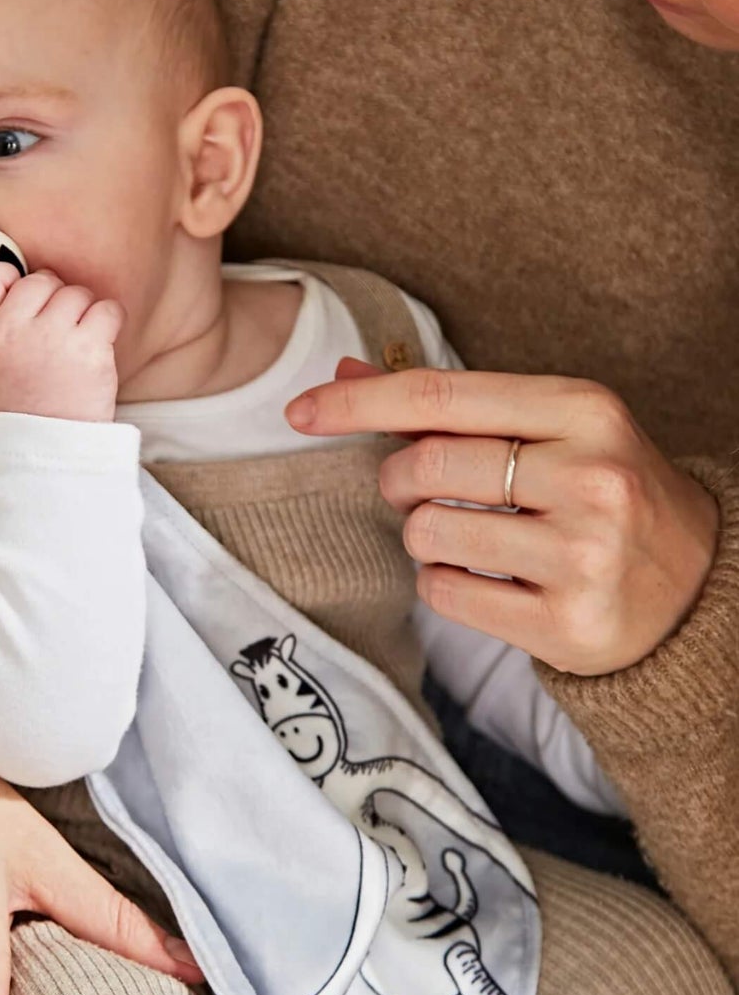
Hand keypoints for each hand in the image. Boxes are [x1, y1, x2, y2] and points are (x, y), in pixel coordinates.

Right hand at [0, 265, 124, 421]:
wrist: (48, 449)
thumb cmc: (23, 406)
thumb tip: (21, 284)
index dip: (5, 275)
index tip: (18, 286)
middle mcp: (12, 332)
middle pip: (40, 281)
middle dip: (54, 298)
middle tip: (56, 330)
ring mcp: (50, 338)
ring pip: (75, 293)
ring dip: (82, 312)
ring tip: (76, 343)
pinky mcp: (88, 347)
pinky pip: (107, 309)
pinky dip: (109, 321)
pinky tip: (99, 342)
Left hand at [286, 359, 719, 675]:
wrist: (694, 585)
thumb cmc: (600, 491)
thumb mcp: (546, 427)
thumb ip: (446, 405)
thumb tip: (346, 372)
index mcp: (583, 409)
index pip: (439, 397)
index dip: (358, 403)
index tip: (300, 410)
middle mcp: (589, 476)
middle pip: (423, 468)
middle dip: (398, 482)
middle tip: (425, 493)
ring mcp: (583, 554)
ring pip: (425, 535)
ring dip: (424, 538)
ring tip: (474, 538)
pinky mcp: (567, 622)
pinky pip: (442, 594)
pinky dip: (443, 585)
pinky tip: (491, 580)